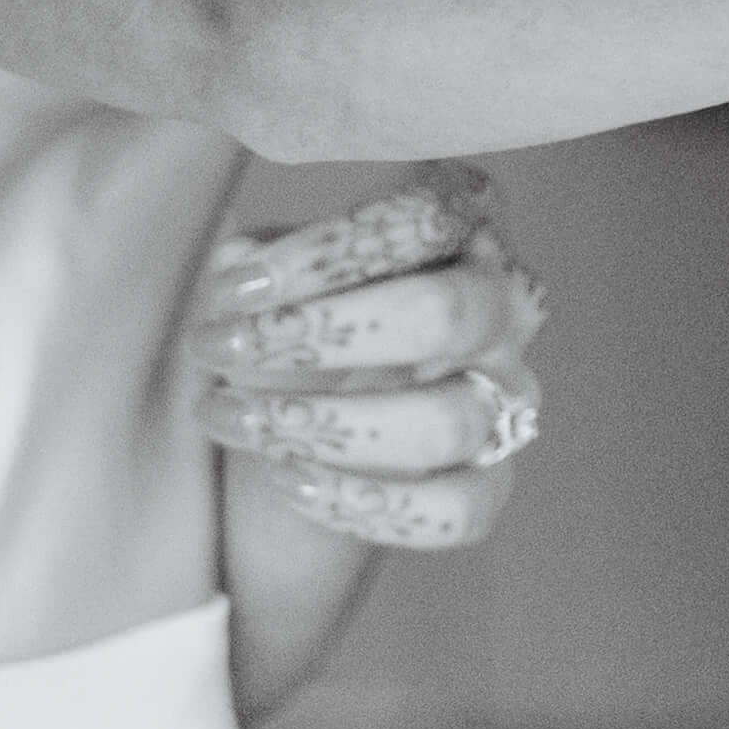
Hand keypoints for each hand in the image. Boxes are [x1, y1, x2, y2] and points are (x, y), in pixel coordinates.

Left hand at [185, 165, 546, 550]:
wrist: (294, 439)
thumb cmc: (287, 331)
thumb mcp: (265, 287)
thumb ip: (256, 270)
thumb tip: (241, 264)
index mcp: (462, 222)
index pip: (423, 220)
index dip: (327, 254)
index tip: (238, 288)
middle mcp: (502, 301)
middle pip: (446, 315)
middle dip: (322, 336)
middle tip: (222, 349)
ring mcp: (505, 392)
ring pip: (449, 420)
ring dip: (324, 425)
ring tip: (232, 416)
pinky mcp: (491, 477)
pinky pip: (456, 508)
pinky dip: (364, 502)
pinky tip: (291, 481)